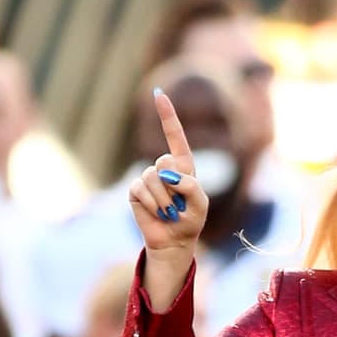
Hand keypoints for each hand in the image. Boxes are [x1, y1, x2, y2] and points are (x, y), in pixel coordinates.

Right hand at [128, 89, 208, 254]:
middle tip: (178, 206)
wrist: (173, 242)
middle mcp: (163, 168)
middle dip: (173, 187)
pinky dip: (152, 204)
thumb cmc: (190, 222)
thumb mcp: (200, 205)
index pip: (175, 136)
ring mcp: (148, 178)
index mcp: (182, 166)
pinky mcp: (136, 191)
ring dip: (163, 200)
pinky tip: (157, 214)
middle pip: (164, 162)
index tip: (158, 94)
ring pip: (152, 178)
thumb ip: (191, 186)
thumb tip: (166, 173)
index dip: (167, 115)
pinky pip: (140, 189)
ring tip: (169, 213)